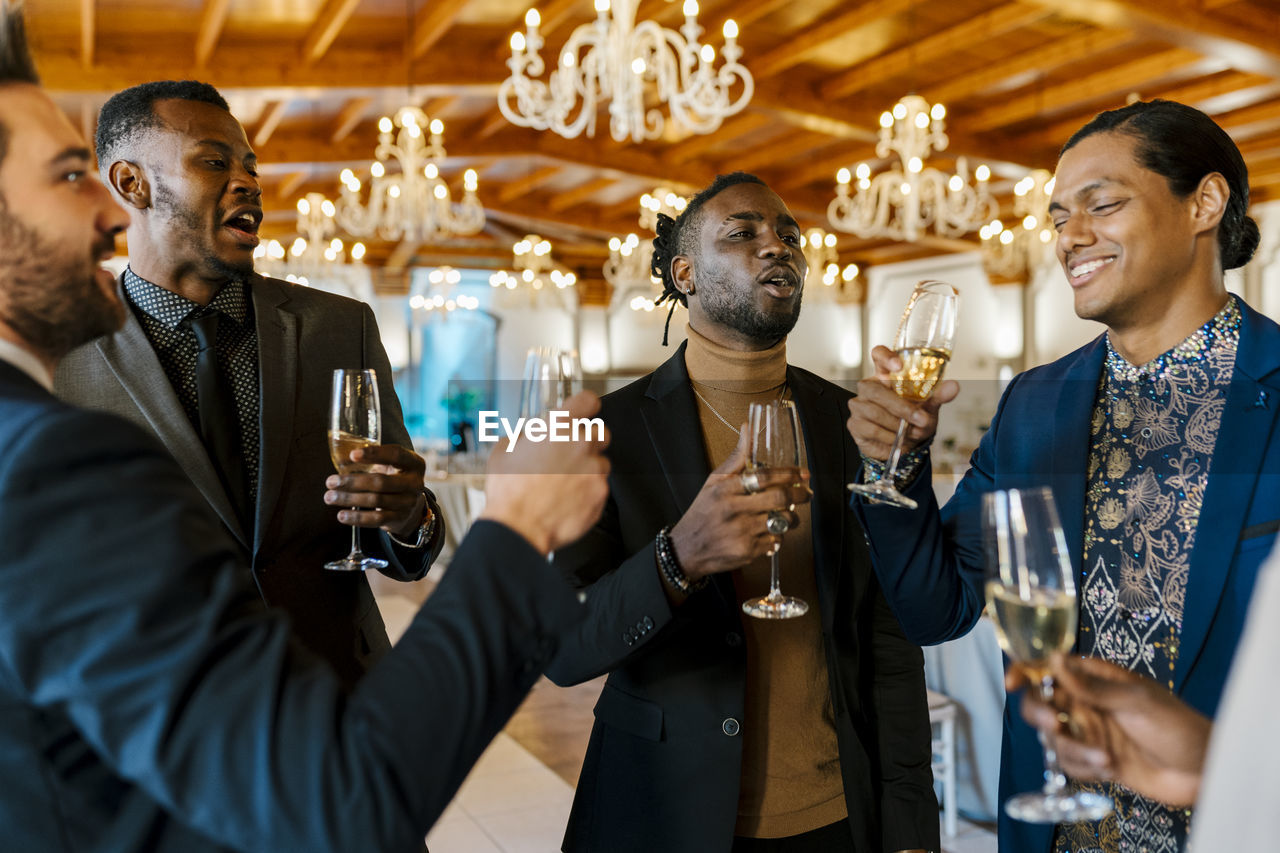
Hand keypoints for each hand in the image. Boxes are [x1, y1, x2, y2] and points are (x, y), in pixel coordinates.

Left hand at [324, 443, 427, 537]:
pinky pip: (376, 519)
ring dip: (349, 499)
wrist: (411, 508)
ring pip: (375, 500)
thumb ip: (373, 461)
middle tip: (330, 481)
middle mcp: (415, 483)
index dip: (374, 454)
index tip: (352, 455)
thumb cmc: (394, 479)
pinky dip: (356, 518)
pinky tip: (341, 515)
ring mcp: (409, 503)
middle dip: (352, 482)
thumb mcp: (391, 467)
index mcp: (414, 463)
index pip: (396, 455)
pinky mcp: (400, 519)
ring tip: (329, 497)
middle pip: (381, 482)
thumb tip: (340, 459)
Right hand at [479, 390, 610, 555]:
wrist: (518, 527)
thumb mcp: (504, 451)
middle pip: (600, 432)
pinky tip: (568, 499)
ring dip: (588, 469)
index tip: (586, 409)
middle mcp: (580, 444)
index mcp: (558, 427)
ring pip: (601, 462)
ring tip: (566, 483)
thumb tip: (528, 438)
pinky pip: (599, 488)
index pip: (586, 401)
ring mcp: (593, 469)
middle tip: (571, 454)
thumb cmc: (510, 492)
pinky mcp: (600, 493)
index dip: (586, 405)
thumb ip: (524, 437)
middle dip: (588, 441)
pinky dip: (588, 492)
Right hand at [669, 423, 811, 581]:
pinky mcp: (747, 552)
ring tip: (790, 514)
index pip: (764, 476)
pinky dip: (778, 535)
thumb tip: (748, 428)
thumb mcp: (714, 482)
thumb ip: (736, 457)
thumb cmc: (703, 512)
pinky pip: (775, 541)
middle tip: (807, 494)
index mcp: (725, 489)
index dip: (789, 473)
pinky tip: (771, 531)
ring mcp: (741, 532)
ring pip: (782, 521)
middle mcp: (733, 509)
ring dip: (792, 517)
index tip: (803, 473)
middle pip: (779, 498)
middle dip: (800, 495)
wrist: (687, 548)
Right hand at [846, 345, 958, 461]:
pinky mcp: (855, 424)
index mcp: (886, 374)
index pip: (878, 355)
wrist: (905, 444)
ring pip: (874, 411)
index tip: (899, 366)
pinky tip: (898, 441)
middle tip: (921, 419)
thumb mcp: (929, 406)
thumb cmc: (914, 418)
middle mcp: (869, 386)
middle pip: (876, 390)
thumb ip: (938, 396)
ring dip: (897, 425)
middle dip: (901, 407)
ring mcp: (859, 404)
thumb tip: (953, 387)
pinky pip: (871, 429)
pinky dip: (889, 437)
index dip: (886, 357)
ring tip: (911, 433)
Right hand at [1009, 654, 1210, 806]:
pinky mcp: (1096, 760)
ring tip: (1104, 758)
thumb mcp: (1135, 701)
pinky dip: (1083, 768)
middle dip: (1042, 716)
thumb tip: (1055, 659)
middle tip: (1055, 725)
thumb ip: (1092, 685)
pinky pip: (1069, 764)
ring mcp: (1090, 733)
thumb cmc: (1177, 726)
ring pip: (1054, 738)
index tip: (1013, 683)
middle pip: (1041, 703)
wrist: (1203, 772)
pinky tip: (1109, 769)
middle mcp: (1087, 703)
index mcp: (1095, 678)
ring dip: (1073, 751)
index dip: (1026, 671)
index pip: (1050, 668)